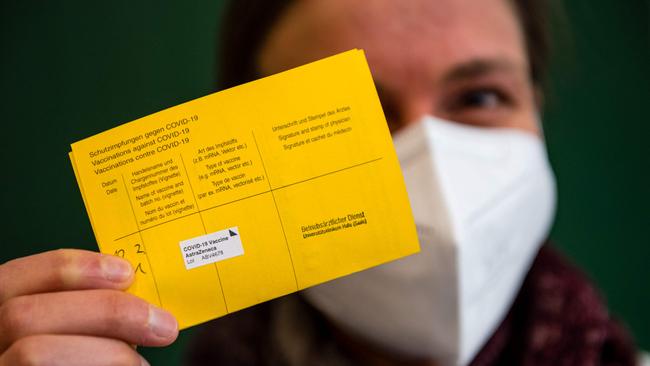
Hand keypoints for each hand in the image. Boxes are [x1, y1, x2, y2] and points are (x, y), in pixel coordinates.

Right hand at [0, 249, 178, 365]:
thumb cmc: (74, 361)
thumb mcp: (66, 339)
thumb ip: (81, 320)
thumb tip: (135, 300)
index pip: (11, 280)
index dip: (69, 269)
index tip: (127, 272)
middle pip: (24, 316)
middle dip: (104, 312)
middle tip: (163, 325)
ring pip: (32, 354)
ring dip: (105, 354)